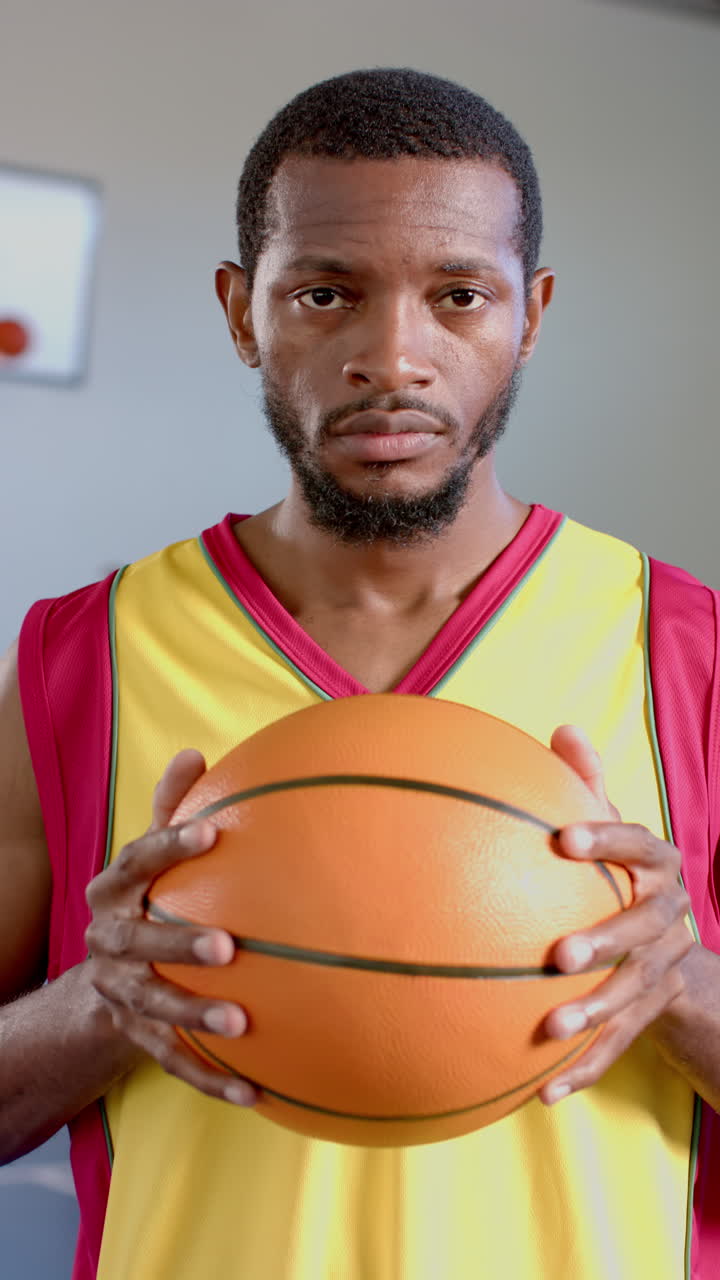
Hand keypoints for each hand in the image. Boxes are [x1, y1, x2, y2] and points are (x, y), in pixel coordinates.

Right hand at [85, 750, 256, 1106]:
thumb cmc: (149, 897)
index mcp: (113, 891)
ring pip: (154, 1008)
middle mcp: (109, 943)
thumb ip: (173, 808)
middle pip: (139, 944)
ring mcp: (120, 994)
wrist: (107, 976)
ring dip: (196, 1015)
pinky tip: (254, 1091)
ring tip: (243, 1023)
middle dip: (179, 945)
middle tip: (228, 945)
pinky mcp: (137, 1038)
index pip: (137, 862)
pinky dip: (212, 1079)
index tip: (213, 833)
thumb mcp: (152, 853)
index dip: (170, 847)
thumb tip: (195, 750)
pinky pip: (174, 1062)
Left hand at [537, 725, 692, 1104]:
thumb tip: (562, 729)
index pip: (636, 846)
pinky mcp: (648, 1016)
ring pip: (632, 997)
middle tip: (560, 954)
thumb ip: (586, 782)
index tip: (564, 837)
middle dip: (605, 942)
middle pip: (642, 931)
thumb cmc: (623, 874)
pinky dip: (582, 1071)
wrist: (674, 949)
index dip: (606, 839)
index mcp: (656, 866)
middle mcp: (667, 919)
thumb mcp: (612, 826)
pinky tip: (541, 1093)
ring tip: (549, 1029)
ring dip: (593, 1016)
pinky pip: (617, 1048)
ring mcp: (661, 972)